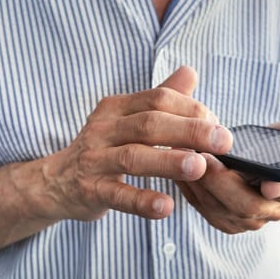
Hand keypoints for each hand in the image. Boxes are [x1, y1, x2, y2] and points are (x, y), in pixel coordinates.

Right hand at [36, 67, 232, 221]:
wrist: (56, 182)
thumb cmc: (103, 149)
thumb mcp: (127, 119)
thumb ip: (160, 97)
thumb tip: (190, 71)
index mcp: (117, 108)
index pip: (158, 99)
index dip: (191, 109)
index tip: (217, 124)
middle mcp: (103, 129)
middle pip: (149, 124)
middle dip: (189, 130)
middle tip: (223, 141)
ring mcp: (94, 160)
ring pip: (133, 157)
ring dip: (168, 161)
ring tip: (199, 166)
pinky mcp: (90, 190)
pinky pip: (117, 195)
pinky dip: (142, 201)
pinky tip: (166, 206)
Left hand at [177, 119, 279, 233]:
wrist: (277, 178)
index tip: (268, 183)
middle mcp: (273, 210)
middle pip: (248, 207)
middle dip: (225, 184)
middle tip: (206, 159)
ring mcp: (247, 219)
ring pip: (222, 212)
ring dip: (202, 187)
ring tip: (185, 160)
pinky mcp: (224, 219)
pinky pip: (206, 210)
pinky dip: (190, 192)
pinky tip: (178, 170)